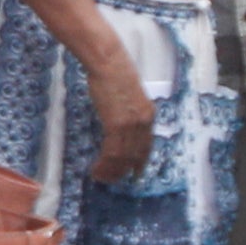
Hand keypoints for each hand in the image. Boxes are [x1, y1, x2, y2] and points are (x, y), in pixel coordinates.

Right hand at [81, 60, 151, 185]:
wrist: (109, 64)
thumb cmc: (115, 75)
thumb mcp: (130, 98)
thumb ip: (130, 114)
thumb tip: (122, 129)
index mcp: (149, 115)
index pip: (147, 146)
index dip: (139, 162)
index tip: (134, 173)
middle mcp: (144, 122)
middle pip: (135, 155)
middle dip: (123, 171)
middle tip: (112, 180)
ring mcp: (131, 124)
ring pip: (123, 157)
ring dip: (111, 171)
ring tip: (101, 178)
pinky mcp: (117, 124)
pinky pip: (112, 152)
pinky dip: (104, 164)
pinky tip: (96, 169)